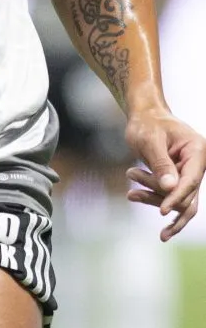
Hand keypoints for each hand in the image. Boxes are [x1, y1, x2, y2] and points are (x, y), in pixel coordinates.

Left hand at [125, 110, 205, 240]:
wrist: (144, 117)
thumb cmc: (147, 123)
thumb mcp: (150, 140)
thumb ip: (161, 163)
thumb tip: (170, 188)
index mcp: (197, 150)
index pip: (191, 181)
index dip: (176, 197)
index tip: (162, 211)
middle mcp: (198, 163)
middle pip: (185, 194)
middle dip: (158, 192)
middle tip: (131, 172)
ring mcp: (189, 173)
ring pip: (177, 200)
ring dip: (152, 196)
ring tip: (130, 177)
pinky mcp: (179, 180)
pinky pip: (169, 196)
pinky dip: (152, 197)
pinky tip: (135, 196)